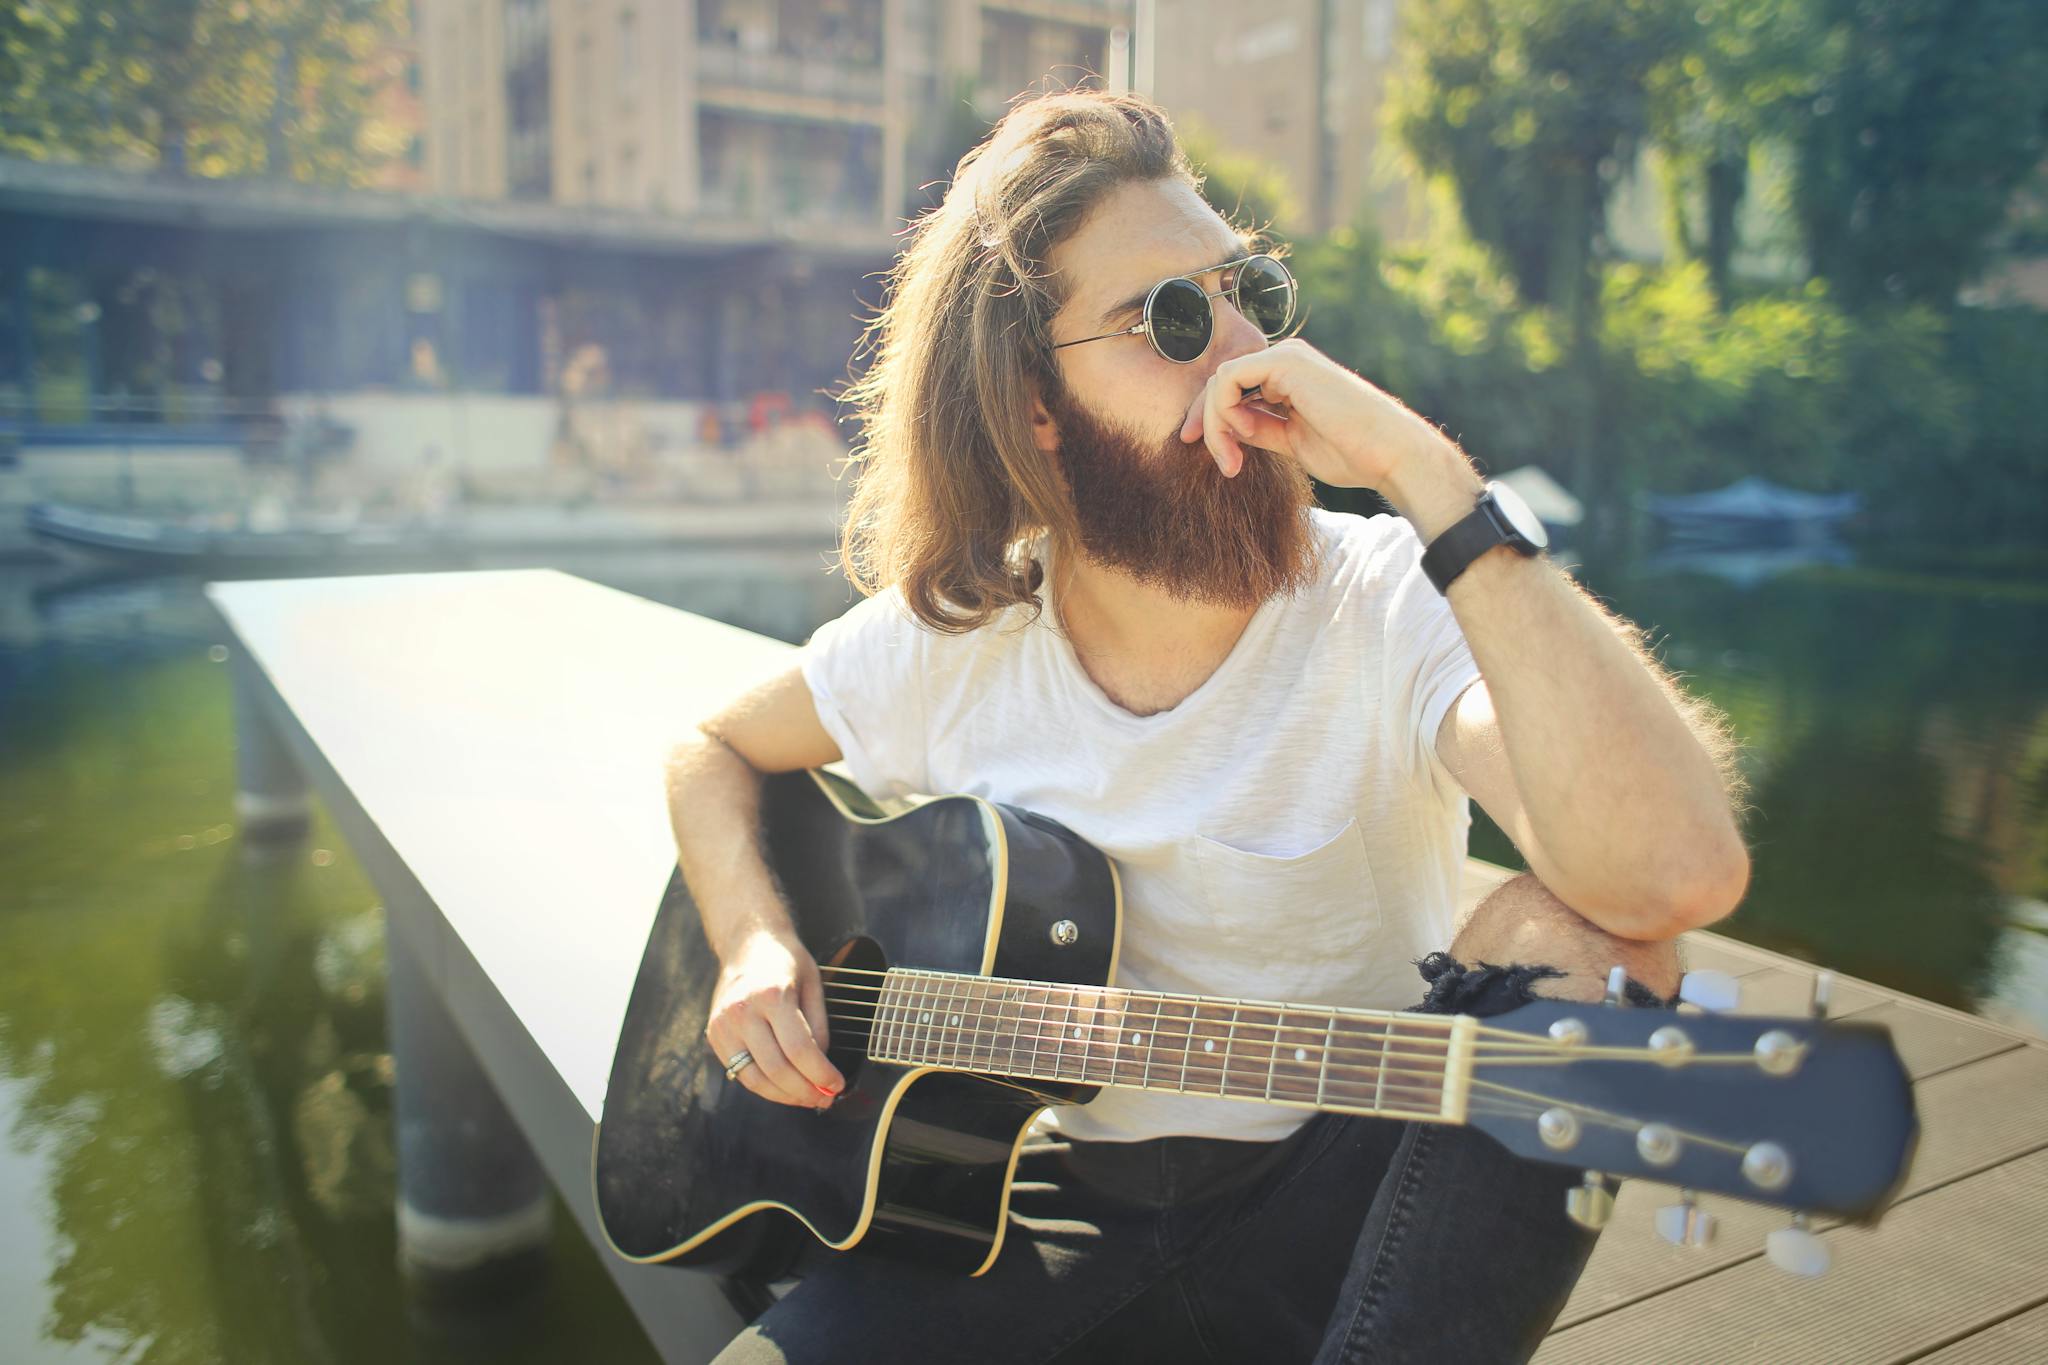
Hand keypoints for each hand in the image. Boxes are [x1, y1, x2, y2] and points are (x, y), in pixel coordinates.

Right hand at [705, 928, 844, 1108]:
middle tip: (825, 1098)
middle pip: (776, 1069)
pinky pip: (740, 1073)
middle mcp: (743, 1011)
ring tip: (807, 1098)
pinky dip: (765, 1087)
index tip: (837, 1084)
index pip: (799, 1049)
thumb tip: (820, 1067)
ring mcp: (724, 1025)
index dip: (821, 1074)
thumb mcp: (813, 985)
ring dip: (785, 1096)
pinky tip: (784, 1088)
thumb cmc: (785, 962)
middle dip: (805, 1091)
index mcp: (772, 995)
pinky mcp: (714, 1036)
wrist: (747, 944)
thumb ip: (819, 1027)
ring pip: (755, 1079)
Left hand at [1176, 337, 1446, 489]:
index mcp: (1289, 376)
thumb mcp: (1290, 442)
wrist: (1388, 453)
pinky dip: (1224, 411)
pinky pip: (1229, 378)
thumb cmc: (1351, 453)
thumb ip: (1259, 429)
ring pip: (1222, 381)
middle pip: (1223, 383)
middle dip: (1209, 424)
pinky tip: (1243, 435)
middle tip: (1224, 464)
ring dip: (1216, 425)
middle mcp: (1285, 360)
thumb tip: (1225, 429)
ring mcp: (1286, 356)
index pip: (1235, 390)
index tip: (1222, 461)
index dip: (1215, 423)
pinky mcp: (1285, 361)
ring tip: (1233, 461)